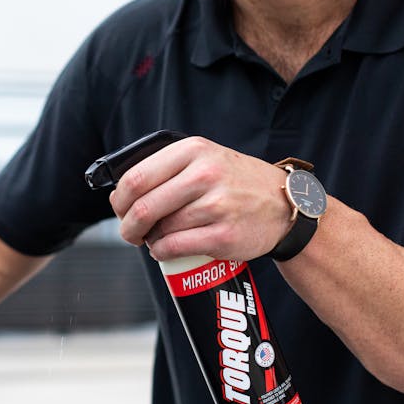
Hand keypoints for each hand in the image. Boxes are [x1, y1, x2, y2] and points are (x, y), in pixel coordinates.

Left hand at [109, 136, 291, 260]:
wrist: (283, 204)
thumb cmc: (235, 183)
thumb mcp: (205, 158)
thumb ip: (168, 168)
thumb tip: (121, 193)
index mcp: (193, 150)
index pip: (136, 177)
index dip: (120, 199)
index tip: (121, 209)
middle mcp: (205, 174)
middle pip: (144, 206)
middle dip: (128, 226)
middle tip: (131, 233)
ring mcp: (217, 206)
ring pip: (160, 229)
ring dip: (149, 240)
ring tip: (157, 239)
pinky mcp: (224, 235)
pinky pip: (175, 247)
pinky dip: (162, 252)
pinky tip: (166, 249)